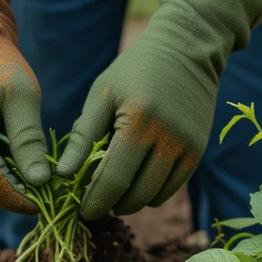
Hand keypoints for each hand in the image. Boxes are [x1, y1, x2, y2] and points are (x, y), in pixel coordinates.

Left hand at [58, 0, 261, 217]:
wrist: (188, 50)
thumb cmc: (135, 70)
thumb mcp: (102, 95)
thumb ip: (82, 136)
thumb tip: (62, 176)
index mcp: (137, 120)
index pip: (113, 179)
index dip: (95, 201)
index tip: (82, 211)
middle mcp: (167, 137)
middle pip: (136, 194)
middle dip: (112, 204)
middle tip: (95, 202)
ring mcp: (187, 146)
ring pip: (156, 196)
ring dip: (132, 202)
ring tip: (116, 191)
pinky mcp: (198, 150)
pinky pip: (173, 188)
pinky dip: (153, 193)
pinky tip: (137, 182)